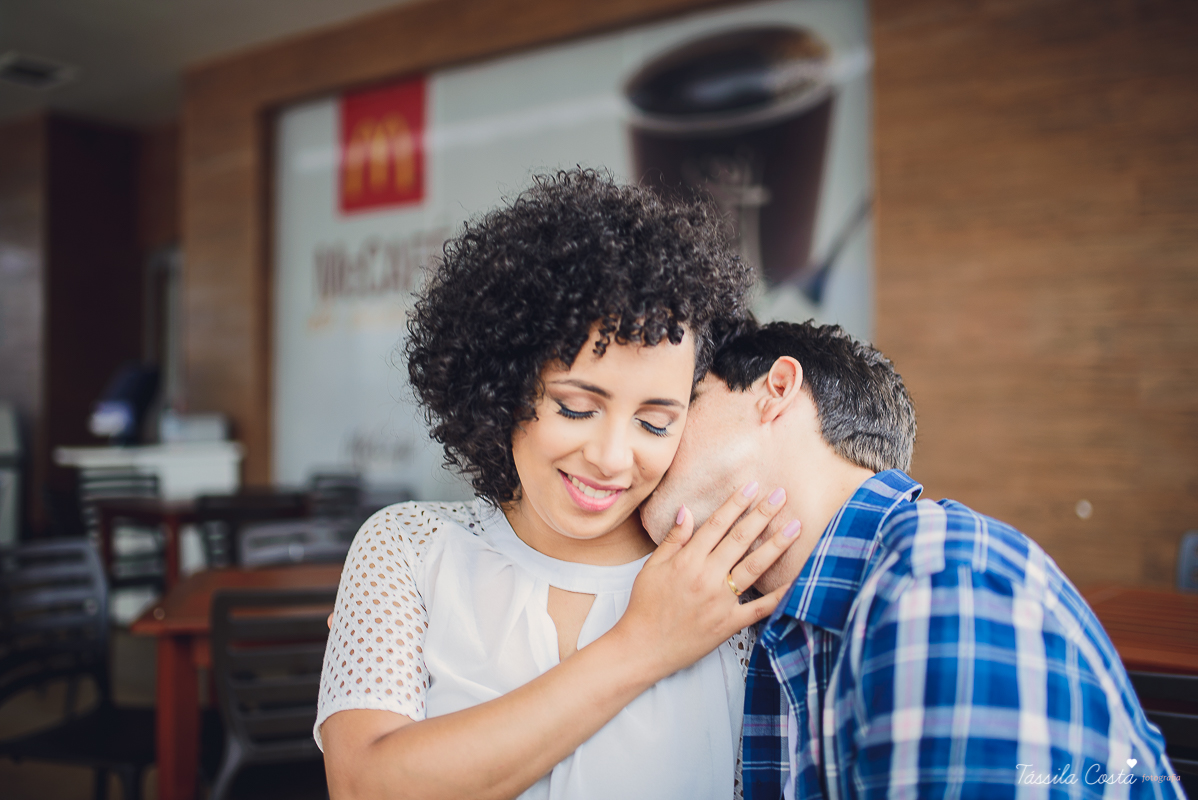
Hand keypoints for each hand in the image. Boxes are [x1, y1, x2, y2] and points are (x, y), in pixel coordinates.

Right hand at [614, 483, 800, 679]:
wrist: (643, 647)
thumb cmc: (645, 606)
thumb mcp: (652, 567)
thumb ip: (673, 539)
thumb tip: (687, 511)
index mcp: (687, 561)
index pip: (717, 525)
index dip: (735, 503)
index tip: (753, 486)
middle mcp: (707, 577)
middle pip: (740, 539)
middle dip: (762, 514)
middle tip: (782, 495)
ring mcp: (720, 601)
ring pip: (754, 567)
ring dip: (776, 545)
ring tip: (795, 526)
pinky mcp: (729, 624)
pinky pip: (760, 608)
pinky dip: (780, 595)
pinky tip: (797, 579)